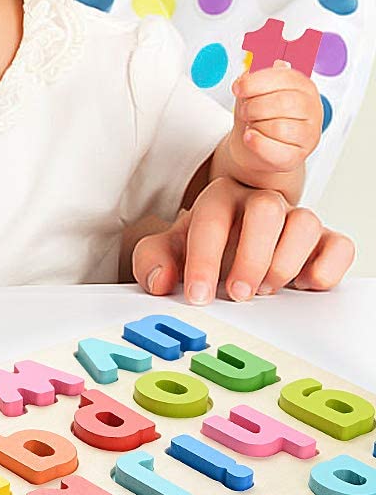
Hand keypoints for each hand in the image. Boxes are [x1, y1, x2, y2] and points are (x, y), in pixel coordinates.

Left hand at [132, 176, 354, 303]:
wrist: (235, 244)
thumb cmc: (205, 247)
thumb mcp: (172, 251)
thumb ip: (154, 259)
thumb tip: (160, 281)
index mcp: (220, 198)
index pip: (212, 217)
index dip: (203, 258)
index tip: (198, 295)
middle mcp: (259, 203)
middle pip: (265, 210)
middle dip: (251, 257)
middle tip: (237, 294)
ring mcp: (294, 220)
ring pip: (305, 223)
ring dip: (286, 262)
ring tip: (267, 290)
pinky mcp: (323, 242)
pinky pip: (339, 244)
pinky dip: (327, 266)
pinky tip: (305, 285)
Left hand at [227, 59, 322, 182]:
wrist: (251, 143)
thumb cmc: (256, 112)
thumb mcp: (254, 86)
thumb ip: (257, 72)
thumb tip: (261, 64)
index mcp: (302, 85)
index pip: (283, 77)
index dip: (254, 82)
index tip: (239, 88)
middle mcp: (312, 108)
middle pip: (281, 103)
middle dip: (253, 106)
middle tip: (246, 110)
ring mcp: (309, 134)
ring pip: (278, 127)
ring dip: (255, 125)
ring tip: (253, 124)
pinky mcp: (297, 156)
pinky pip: (274, 149)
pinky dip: (256, 142)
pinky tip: (251, 137)